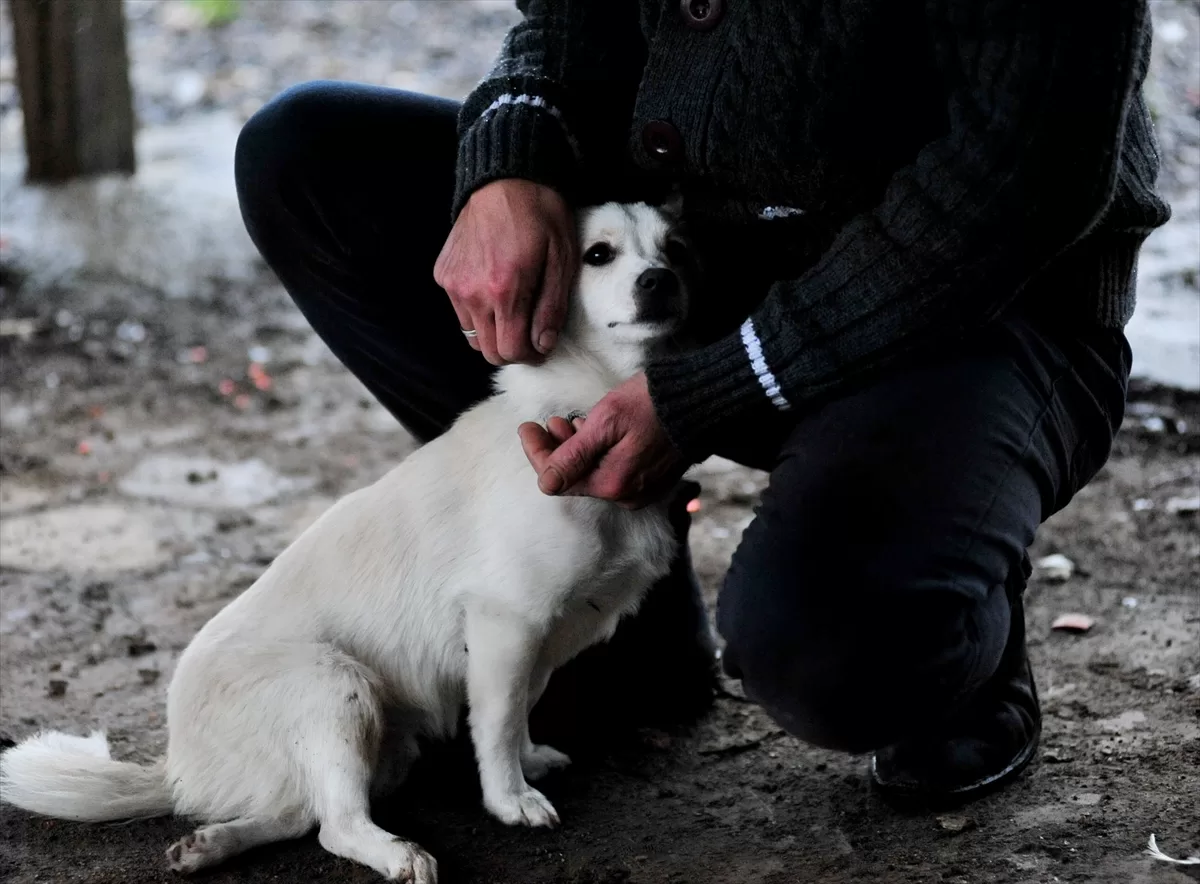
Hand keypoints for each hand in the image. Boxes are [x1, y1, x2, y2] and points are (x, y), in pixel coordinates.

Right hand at [434, 179, 576, 365]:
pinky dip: (477, 310)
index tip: (541, 346)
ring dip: (494, 331)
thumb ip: (551, 307)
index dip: (529, 356)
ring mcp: (453, 284)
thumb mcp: (561, 259)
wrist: (504, 177)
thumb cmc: (540, 213)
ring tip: (512, 307)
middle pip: (488, 351)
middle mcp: (472, 292)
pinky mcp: (443, 274)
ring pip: (472, 334)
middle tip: (529, 332)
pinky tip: (494, 287)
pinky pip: (460, 310)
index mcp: (504, 290)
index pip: (510, 351)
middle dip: (511, 349)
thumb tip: (542, 345)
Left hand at [518, 373, 684, 508]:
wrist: (699, 400)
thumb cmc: (652, 404)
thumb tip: (545, 483)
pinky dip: (597, 454)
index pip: (556, 479)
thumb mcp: (605, 422)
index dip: (536, 452)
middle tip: (549, 420)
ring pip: (592, 474)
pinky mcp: (651, 481)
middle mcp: (625, 496)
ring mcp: (640, 491)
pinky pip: (612, 472)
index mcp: (611, 484)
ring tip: (570, 421)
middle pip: (574, 478)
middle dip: (556, 449)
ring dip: (575, 449)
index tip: (526, 426)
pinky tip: (594, 432)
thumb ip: (573, 456)